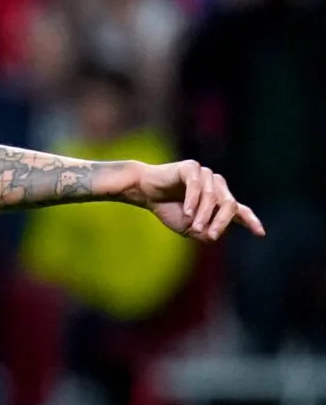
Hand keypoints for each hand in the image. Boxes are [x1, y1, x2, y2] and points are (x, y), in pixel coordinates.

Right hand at [135, 159, 264, 241]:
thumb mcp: (187, 227)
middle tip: (210, 235)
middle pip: (229, 204)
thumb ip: (203, 232)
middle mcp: (217, 185)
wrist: (145, 192)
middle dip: (221, 222)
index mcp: (218, 199)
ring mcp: (206, 175)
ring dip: (204, 214)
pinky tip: (187, 213)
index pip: (238, 209)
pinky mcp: (192, 168)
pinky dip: (193, 201)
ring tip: (194, 227)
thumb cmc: (168, 209)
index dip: (250, 220)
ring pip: (213, 197)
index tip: (260, 233)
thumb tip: (214, 234)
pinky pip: (197, 186)